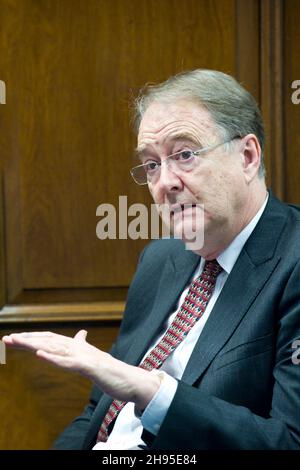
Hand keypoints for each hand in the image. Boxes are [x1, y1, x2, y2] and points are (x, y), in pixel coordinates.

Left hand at [1, 330, 160, 408]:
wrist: (130, 380)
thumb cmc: (111, 371)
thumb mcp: (93, 358)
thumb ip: (84, 346)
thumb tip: (81, 333)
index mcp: (77, 347)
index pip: (50, 339)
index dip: (32, 338)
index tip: (14, 339)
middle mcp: (78, 348)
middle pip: (48, 340)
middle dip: (27, 339)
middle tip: (7, 339)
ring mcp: (84, 356)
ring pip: (55, 348)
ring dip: (34, 345)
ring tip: (17, 341)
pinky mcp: (90, 367)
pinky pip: (68, 362)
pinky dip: (54, 358)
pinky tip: (40, 355)